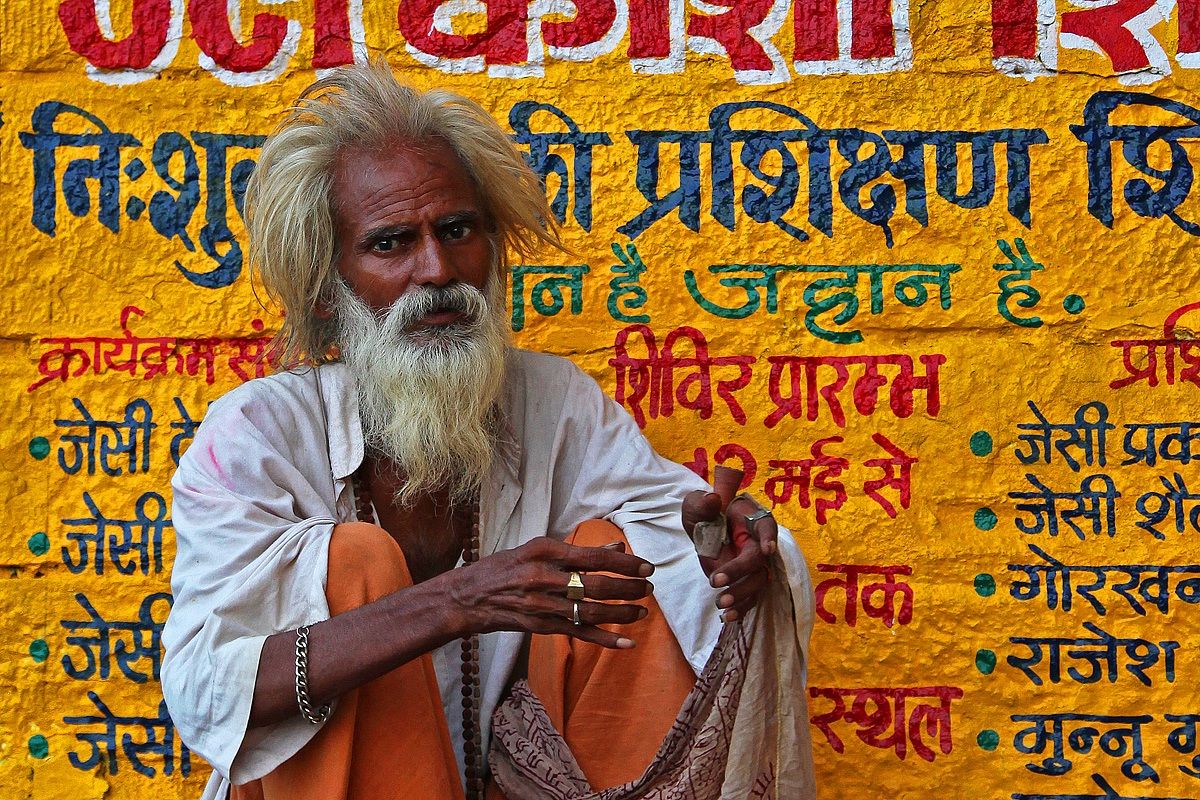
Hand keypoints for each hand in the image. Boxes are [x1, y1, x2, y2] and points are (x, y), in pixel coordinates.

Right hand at [446, 537, 654, 648]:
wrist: (465, 597)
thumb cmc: (502, 568)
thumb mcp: (535, 549)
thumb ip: (575, 551)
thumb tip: (616, 549)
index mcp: (543, 552)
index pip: (592, 557)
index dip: (623, 564)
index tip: (646, 566)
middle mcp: (544, 577)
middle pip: (596, 585)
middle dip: (628, 588)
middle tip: (649, 588)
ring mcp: (542, 605)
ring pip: (591, 611)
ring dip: (621, 613)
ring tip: (643, 612)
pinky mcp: (540, 627)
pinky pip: (578, 634)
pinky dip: (605, 640)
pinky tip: (626, 644)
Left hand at [681, 491, 777, 622]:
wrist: (707, 528)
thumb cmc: (706, 513)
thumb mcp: (697, 504)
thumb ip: (702, 502)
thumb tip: (712, 500)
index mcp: (752, 519)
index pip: (766, 526)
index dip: (768, 537)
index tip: (767, 549)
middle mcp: (758, 543)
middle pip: (758, 560)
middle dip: (739, 571)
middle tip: (715, 581)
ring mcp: (754, 564)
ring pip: (758, 582)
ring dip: (741, 594)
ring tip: (721, 603)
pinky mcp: (746, 580)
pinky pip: (751, 597)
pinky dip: (741, 608)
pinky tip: (728, 616)